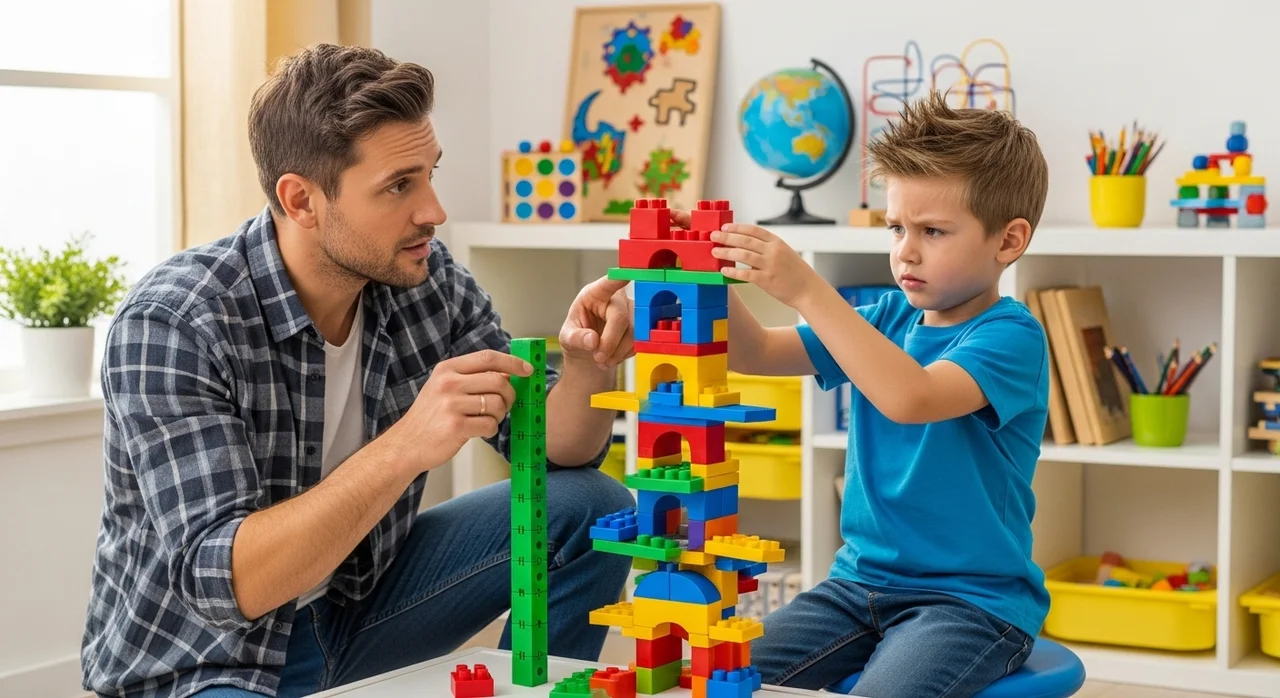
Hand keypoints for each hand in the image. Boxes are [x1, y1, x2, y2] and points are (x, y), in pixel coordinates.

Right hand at [389, 349, 531, 473]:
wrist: (406, 445)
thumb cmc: (430, 417)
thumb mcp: (444, 388)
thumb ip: (472, 378)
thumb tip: (508, 372)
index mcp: (447, 369)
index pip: (488, 357)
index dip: (512, 362)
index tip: (527, 369)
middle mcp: (448, 383)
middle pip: (498, 381)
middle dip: (509, 395)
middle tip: (505, 405)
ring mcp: (451, 405)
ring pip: (497, 404)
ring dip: (499, 415)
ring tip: (486, 420)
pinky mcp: (456, 427)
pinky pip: (490, 425)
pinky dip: (490, 430)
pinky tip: (478, 431)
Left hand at [559, 276, 633, 369]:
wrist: (590, 352)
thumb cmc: (577, 337)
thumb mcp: (567, 338)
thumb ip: (576, 338)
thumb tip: (592, 341)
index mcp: (594, 294)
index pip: (607, 284)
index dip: (618, 279)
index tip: (627, 274)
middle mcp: (616, 298)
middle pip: (621, 318)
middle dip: (610, 343)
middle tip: (598, 359)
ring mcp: (631, 311)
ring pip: (634, 332)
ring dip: (618, 352)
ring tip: (602, 362)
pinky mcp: (640, 325)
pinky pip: (639, 341)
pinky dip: (625, 354)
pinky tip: (613, 357)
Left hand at [710, 223, 820, 306]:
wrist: (808, 290)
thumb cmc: (796, 273)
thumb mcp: (785, 253)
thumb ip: (768, 249)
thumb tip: (745, 247)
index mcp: (777, 242)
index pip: (754, 230)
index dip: (737, 227)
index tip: (725, 227)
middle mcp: (773, 251)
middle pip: (745, 240)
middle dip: (727, 237)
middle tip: (713, 236)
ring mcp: (770, 265)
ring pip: (743, 255)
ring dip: (726, 252)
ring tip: (714, 252)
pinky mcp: (766, 280)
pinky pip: (745, 274)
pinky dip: (733, 272)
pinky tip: (724, 271)